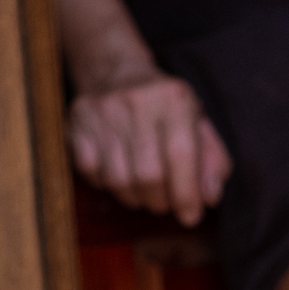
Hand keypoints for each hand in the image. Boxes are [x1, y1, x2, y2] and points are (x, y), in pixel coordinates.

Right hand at [68, 69, 230, 226]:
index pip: (181, 156)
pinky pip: (91, 172)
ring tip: (145, 192)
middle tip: (165, 203)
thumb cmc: (165, 108)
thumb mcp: (198, 123)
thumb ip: (211, 161)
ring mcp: (103, 111)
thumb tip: (210, 198)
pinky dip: (107, 185)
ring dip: (135, 197)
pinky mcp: (77, 123)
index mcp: (174, 99)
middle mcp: (137, 101)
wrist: (116, 73)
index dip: (186, 194)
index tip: (190, 216)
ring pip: (118, 179)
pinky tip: (119, 175)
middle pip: (148, 175)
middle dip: (160, 201)